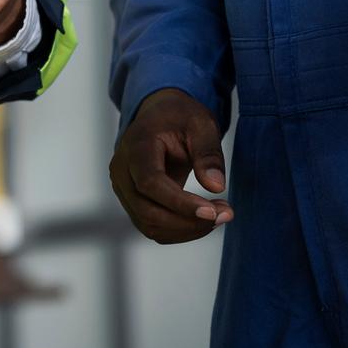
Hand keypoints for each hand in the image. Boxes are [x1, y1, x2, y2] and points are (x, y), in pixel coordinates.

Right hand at [109, 88, 231, 243]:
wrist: (160, 117)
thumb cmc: (180, 117)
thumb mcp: (201, 124)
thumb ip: (208, 153)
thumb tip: (216, 186)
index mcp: (136, 146)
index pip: (150, 183)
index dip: (179, 203)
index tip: (212, 212)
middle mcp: (121, 170)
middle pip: (147, 211)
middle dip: (188, 221)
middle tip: (226, 214)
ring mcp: (123, 189)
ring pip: (149, 225)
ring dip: (187, 229)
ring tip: (219, 215)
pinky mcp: (132, 202)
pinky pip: (152, 227)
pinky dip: (180, 230)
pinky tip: (203, 218)